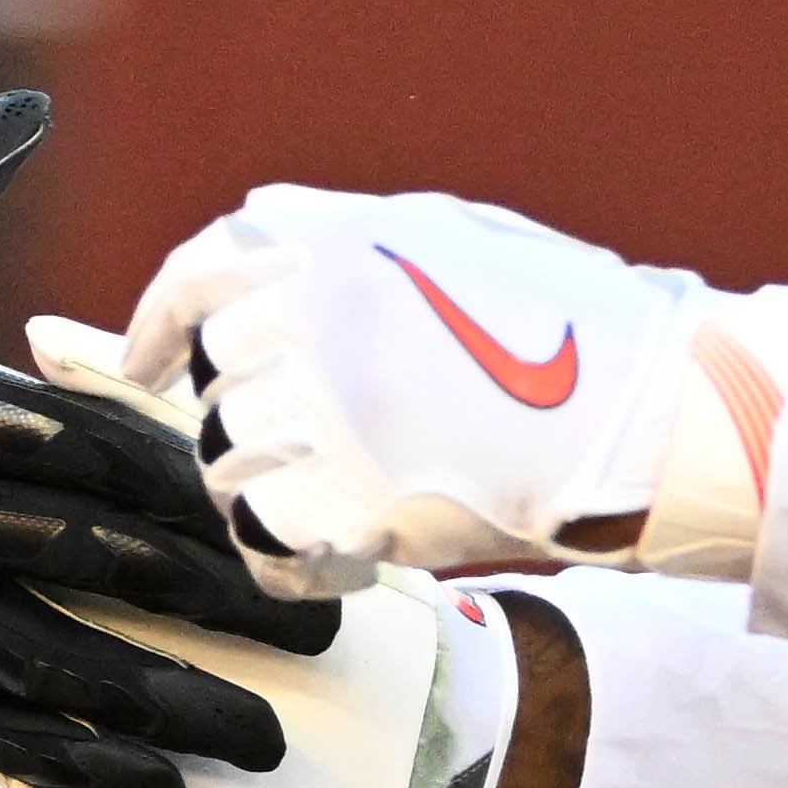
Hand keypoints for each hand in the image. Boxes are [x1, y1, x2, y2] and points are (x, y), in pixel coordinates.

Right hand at [0, 94, 334, 787]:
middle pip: (117, 565)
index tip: (283, 502)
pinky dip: (79, 761)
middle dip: (227, 601)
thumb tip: (27, 109)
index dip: (204, 483)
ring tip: (271, 736)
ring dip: (176, 707)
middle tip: (329, 630)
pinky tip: (154, 786)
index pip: (110, 450)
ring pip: (71, 667)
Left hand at [119, 187, 762, 594]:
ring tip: (352, 491)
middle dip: (252, 421)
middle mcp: (305, 321)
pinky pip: (266, 544)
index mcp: (323, 245)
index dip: (153, 330)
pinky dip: (296, 556)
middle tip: (320, 446)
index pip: (192, 283)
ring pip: (228, 470)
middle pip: (216, 388)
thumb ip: (336, 236)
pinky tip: (350, 547)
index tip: (140, 366)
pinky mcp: (344, 503)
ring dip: (273, 490)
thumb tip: (250, 246)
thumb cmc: (564, 323)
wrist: (646, 412)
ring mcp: (319, 413)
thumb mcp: (444, 231)